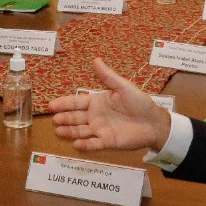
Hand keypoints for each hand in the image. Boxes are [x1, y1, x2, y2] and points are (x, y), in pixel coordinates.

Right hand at [50, 57, 172, 151]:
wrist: (154, 122)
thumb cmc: (140, 103)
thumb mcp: (123, 87)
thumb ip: (108, 76)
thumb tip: (96, 60)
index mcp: (98, 102)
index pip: (77, 102)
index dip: (64, 103)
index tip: (51, 104)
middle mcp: (96, 116)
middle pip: (76, 118)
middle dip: (64, 118)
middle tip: (54, 119)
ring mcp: (100, 130)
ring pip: (81, 131)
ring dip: (70, 131)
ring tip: (58, 131)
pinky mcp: (107, 142)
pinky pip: (93, 144)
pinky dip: (84, 145)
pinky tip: (75, 144)